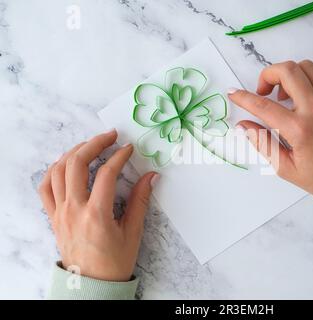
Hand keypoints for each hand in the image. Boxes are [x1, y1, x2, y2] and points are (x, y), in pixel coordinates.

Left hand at [38, 130, 158, 281]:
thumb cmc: (114, 262)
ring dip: (74, 152)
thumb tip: (151, 177)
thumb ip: (140, 201)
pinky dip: (54, 170)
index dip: (119, 156)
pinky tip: (67, 163)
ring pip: (58, 171)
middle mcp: (74, 210)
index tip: (129, 148)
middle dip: (94, 144)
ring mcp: (60, 212)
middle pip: (77, 164)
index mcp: (96, 215)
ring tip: (90, 145)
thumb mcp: (132, 232)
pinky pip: (45, 187)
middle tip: (110, 136)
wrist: (91, 284)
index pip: (107, 174)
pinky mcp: (53, 216)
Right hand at [229, 60, 312, 195]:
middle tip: (263, 92)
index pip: (263, 106)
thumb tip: (243, 126)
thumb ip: (262, 143)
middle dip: (268, 75)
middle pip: (287, 71)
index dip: (243, 98)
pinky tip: (309, 84)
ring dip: (290, 75)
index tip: (233, 93)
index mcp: (299, 129)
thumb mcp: (285, 167)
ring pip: (307, 67)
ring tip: (285, 95)